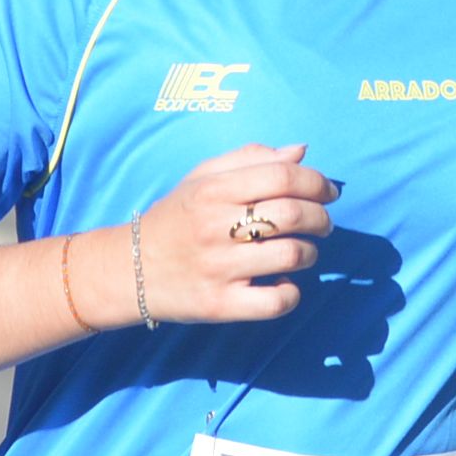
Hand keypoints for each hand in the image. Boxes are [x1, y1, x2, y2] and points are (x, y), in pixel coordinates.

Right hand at [129, 143, 338, 323]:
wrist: (128, 270)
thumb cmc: (175, 219)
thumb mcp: (202, 178)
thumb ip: (250, 159)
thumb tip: (301, 151)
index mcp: (213, 190)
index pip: (283, 176)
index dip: (317, 182)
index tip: (328, 192)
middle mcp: (215, 227)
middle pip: (293, 215)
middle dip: (322, 218)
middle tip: (324, 223)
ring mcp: (218, 268)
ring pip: (292, 256)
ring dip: (310, 253)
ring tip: (303, 252)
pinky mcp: (220, 304)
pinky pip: (275, 301)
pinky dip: (290, 293)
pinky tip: (283, 284)